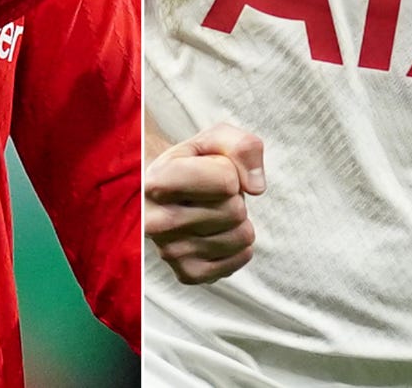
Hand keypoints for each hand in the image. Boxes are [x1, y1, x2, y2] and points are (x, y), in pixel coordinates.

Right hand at [145, 122, 264, 283]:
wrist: (164, 191)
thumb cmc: (193, 161)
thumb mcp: (216, 138)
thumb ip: (243, 147)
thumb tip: (256, 187)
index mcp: (157, 182)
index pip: (227, 180)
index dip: (230, 170)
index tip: (211, 169)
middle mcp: (155, 221)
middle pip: (235, 210)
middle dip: (235, 196)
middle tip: (212, 193)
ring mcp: (170, 252)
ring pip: (242, 236)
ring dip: (238, 221)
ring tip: (213, 211)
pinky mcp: (186, 273)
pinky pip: (239, 260)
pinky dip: (240, 245)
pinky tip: (218, 233)